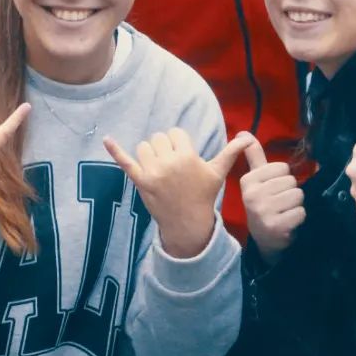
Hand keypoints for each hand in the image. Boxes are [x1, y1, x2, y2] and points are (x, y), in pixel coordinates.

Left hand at [105, 129, 254, 258]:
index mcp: (187, 156)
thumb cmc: (203, 194)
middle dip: (165, 148)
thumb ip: (231, 152)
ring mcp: (152, 172)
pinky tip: (107, 139)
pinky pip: (125, 162)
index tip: (184, 157)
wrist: (187, 222)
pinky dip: (115, 150)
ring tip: (160, 168)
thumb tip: (249, 138)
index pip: (175, 133)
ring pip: (144, 147)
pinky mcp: (140, 181)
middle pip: (158, 138)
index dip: (179, 143)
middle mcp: (169, 162)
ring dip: (150, 154)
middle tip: (173, 166)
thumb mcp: (218, 172)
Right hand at [239, 139, 304, 261]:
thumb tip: (244, 132)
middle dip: (290, 193)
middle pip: (291, 182)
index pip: (283, 168)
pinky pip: (301, 212)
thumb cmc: (263, 204)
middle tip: (279, 204)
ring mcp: (263, 211)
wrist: (264, 239)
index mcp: (248, 180)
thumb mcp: (256, 180)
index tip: (273, 190)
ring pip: (298, 196)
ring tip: (284, 213)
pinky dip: (298, 218)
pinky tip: (287, 223)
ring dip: (295, 206)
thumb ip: (254, 156)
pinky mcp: (275, 226)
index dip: (283, 179)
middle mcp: (252, 195)